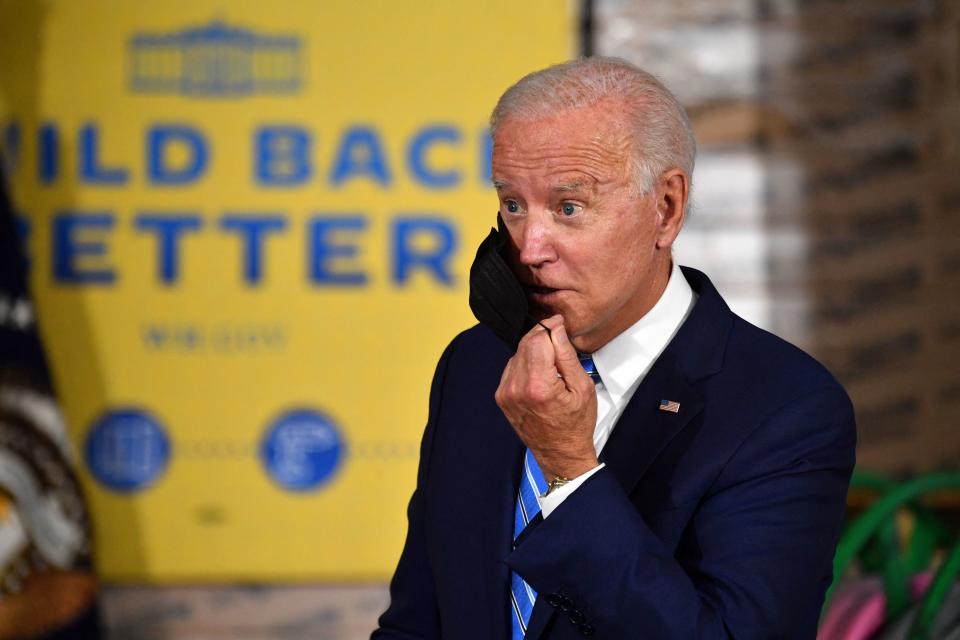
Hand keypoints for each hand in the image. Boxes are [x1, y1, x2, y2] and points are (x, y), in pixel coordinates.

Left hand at [494, 315, 598, 480]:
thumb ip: (567, 355)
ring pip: (518, 352)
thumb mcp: (582, 387)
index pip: (538, 339)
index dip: (550, 327)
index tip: (560, 325)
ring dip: (534, 350)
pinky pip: (512, 366)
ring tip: (552, 365)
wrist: (560, 452)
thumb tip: (556, 330)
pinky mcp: (502, 395)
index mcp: (538, 386)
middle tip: (559, 342)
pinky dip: (526, 363)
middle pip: (526, 343)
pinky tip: (540, 374)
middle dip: (543, 337)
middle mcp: (516, 388)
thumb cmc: (574, 425)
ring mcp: (506, 393)